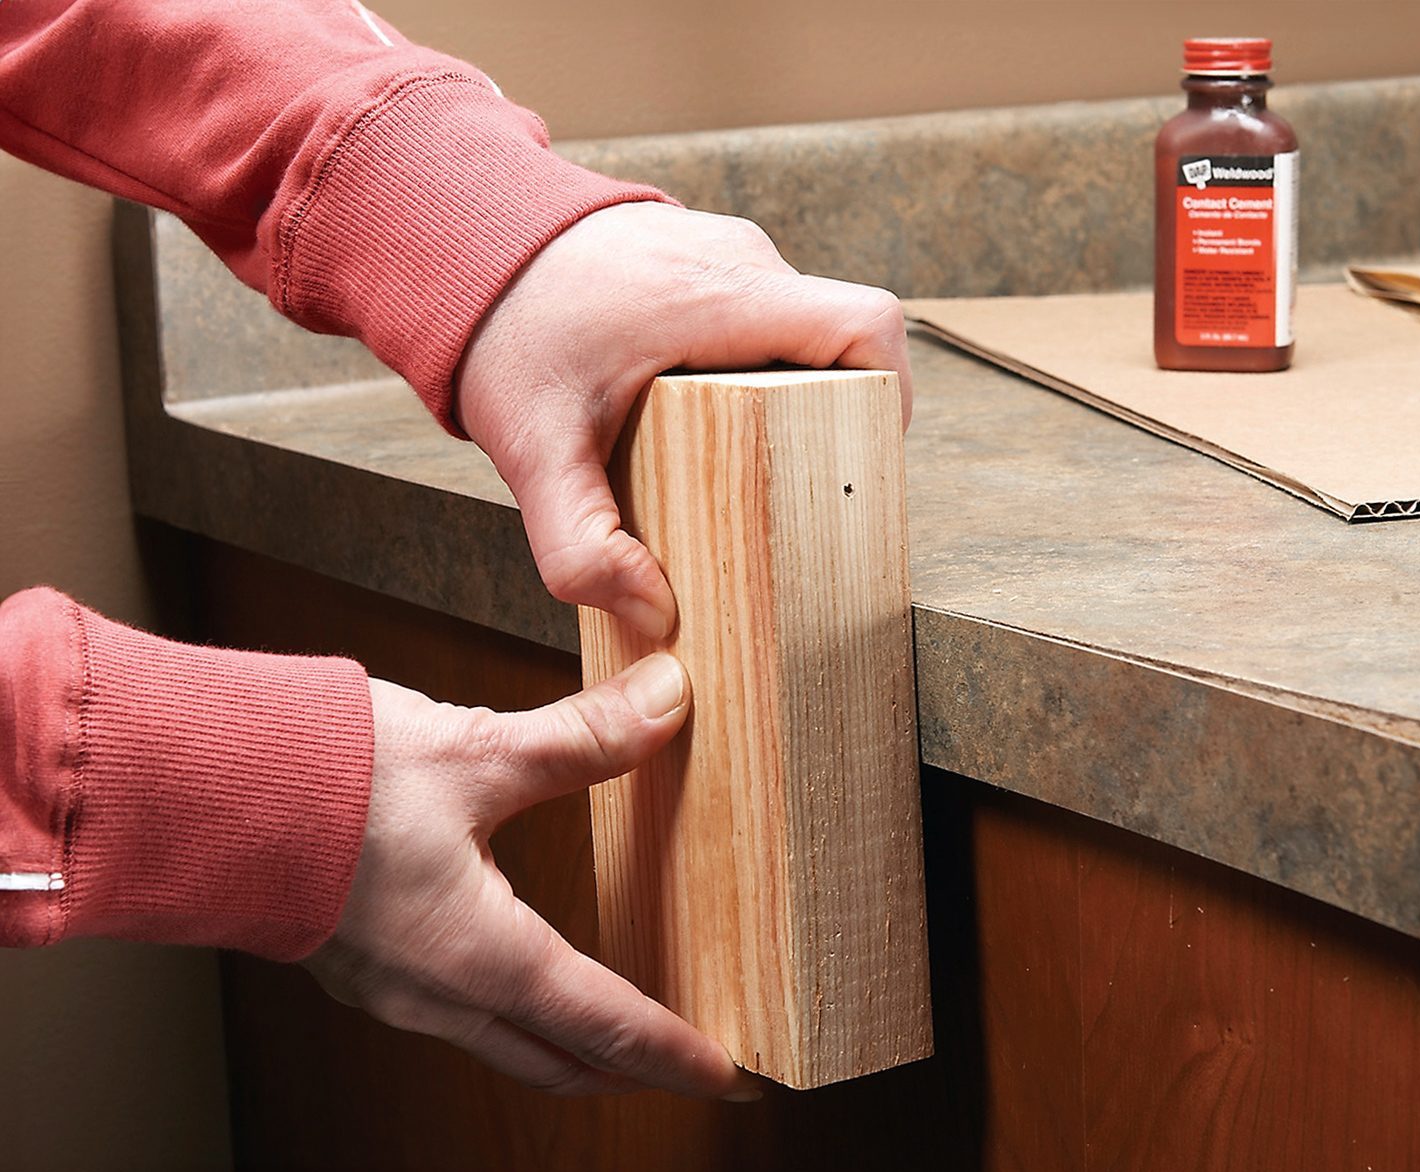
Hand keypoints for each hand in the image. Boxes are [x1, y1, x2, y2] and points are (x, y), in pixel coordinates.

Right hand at [305, 653, 756, 1099]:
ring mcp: (390, 988)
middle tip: (692, 1070)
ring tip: (620, 1034)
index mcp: (481, 956)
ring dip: (570, 1049)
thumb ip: (581, 736)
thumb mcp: (474, 749)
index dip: (678, 1055)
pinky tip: (522, 976)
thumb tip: (669, 702)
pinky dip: (514, 1016)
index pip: (609, 1027)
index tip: (734, 1079)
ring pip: (504, 1045)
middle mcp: (437, 994)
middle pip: (558, 1062)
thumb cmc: (322, 776)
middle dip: (631, 1073)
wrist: (188, 787)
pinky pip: (456, 1015)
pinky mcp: (356, 963)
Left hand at [456, 202, 911, 637]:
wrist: (454, 239)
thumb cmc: (502, 332)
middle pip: (841, 342)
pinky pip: (764, 313)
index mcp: (726, 297)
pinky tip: (707, 416)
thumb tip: (656, 612)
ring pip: (802, 328)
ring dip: (790, 392)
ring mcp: (726, 248)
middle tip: (795, 484)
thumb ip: (581, 544)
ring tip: (744, 458)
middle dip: (832, 416)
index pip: (869, 323)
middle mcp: (742, 261)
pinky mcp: (704, 253)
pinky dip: (756, 365)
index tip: (866, 456)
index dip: (891, 393)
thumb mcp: (535, 451)